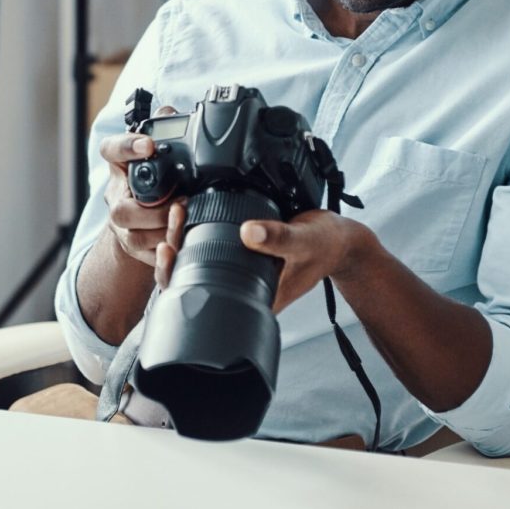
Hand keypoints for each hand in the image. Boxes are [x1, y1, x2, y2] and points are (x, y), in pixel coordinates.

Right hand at [100, 107, 181, 267]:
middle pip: (121, 208)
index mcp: (121, 167)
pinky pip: (148, 258)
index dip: (128, 147)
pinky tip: (183, 247)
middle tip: (182, 202)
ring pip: (135, 236)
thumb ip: (164, 130)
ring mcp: (124, 227)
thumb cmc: (153, 182)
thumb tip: (170, 112)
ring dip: (164, 231)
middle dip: (153, 210)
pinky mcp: (136, 250)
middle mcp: (117, 197)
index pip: (112, 151)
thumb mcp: (159, 153)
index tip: (149, 145)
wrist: (143, 220)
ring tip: (187, 222)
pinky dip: (167, 257)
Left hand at [155, 205, 376, 312]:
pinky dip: (196, 228)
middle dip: (174, 247)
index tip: (170, 246)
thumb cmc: (325, 246)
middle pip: (189, 276)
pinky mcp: (239, 253)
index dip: (176, 275)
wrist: (339, 240)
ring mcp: (237, 272)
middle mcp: (238, 289)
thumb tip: (248, 232)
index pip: (200, 296)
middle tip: (175, 217)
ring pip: (196, 260)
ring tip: (180, 208)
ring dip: (182, 235)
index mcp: (250, 299)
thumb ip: (279, 237)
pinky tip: (192, 209)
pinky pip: (209, 245)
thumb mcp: (304, 240)